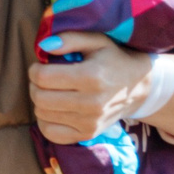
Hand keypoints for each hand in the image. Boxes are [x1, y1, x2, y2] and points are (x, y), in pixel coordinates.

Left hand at [27, 31, 151, 143]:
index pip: (43, 77)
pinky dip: (45, 121)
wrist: (139, 88)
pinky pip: (50, 133)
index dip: (35, 70)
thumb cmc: (113, 59)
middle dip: (34, 85)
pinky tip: (54, 109)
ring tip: (51, 92)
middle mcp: (91, 103)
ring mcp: (90, 122)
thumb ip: (70, 39)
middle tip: (43, 79)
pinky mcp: (88, 134)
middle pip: (40, 98)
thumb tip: (43, 47)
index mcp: (91, 76)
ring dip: (40, 101)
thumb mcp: (97, 41)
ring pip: (42, 114)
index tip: (40, 66)